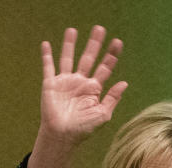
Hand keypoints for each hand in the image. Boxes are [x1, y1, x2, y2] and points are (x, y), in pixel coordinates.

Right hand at [39, 25, 127, 146]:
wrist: (62, 136)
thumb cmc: (83, 129)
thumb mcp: (102, 114)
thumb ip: (112, 98)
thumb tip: (124, 82)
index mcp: (93, 89)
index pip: (105, 68)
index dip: (111, 55)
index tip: (117, 42)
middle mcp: (80, 82)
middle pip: (88, 58)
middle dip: (94, 44)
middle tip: (100, 28)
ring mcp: (65, 82)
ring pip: (68, 58)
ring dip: (70, 44)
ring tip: (73, 30)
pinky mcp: (51, 84)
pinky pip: (48, 67)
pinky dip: (46, 56)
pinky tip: (46, 44)